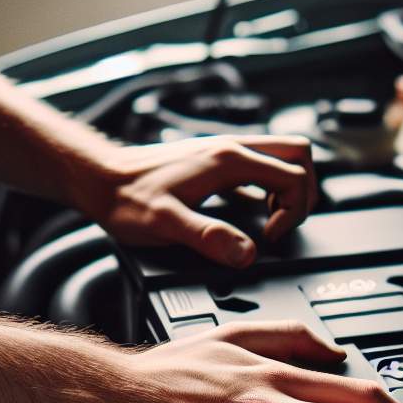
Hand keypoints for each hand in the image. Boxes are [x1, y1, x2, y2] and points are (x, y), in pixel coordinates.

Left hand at [85, 135, 317, 266]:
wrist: (98, 178)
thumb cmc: (125, 199)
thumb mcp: (165, 224)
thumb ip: (207, 238)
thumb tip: (246, 254)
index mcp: (229, 160)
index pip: (294, 175)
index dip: (293, 212)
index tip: (267, 237)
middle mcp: (231, 148)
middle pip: (298, 154)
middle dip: (304, 192)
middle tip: (282, 225)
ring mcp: (223, 152)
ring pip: (280, 157)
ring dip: (287, 188)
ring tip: (268, 221)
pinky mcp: (213, 162)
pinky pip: (257, 168)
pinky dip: (266, 189)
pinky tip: (246, 214)